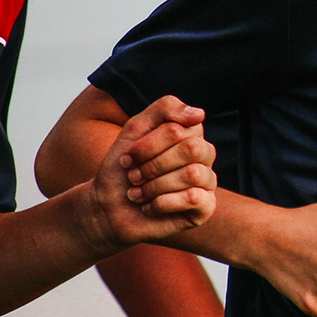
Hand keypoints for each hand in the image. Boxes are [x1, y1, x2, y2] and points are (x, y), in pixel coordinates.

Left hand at [84, 96, 217, 249]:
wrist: (109, 208)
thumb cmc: (123, 168)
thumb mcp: (135, 129)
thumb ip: (165, 109)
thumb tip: (199, 114)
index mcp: (190, 134)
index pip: (178, 129)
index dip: (148, 144)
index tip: (127, 157)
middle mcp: (204, 156)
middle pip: (190, 149)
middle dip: (153, 165)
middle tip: (133, 177)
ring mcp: (207, 182)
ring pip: (192, 174)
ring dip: (155, 186)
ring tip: (138, 194)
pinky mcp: (206, 207)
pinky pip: (194, 198)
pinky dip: (163, 203)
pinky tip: (150, 207)